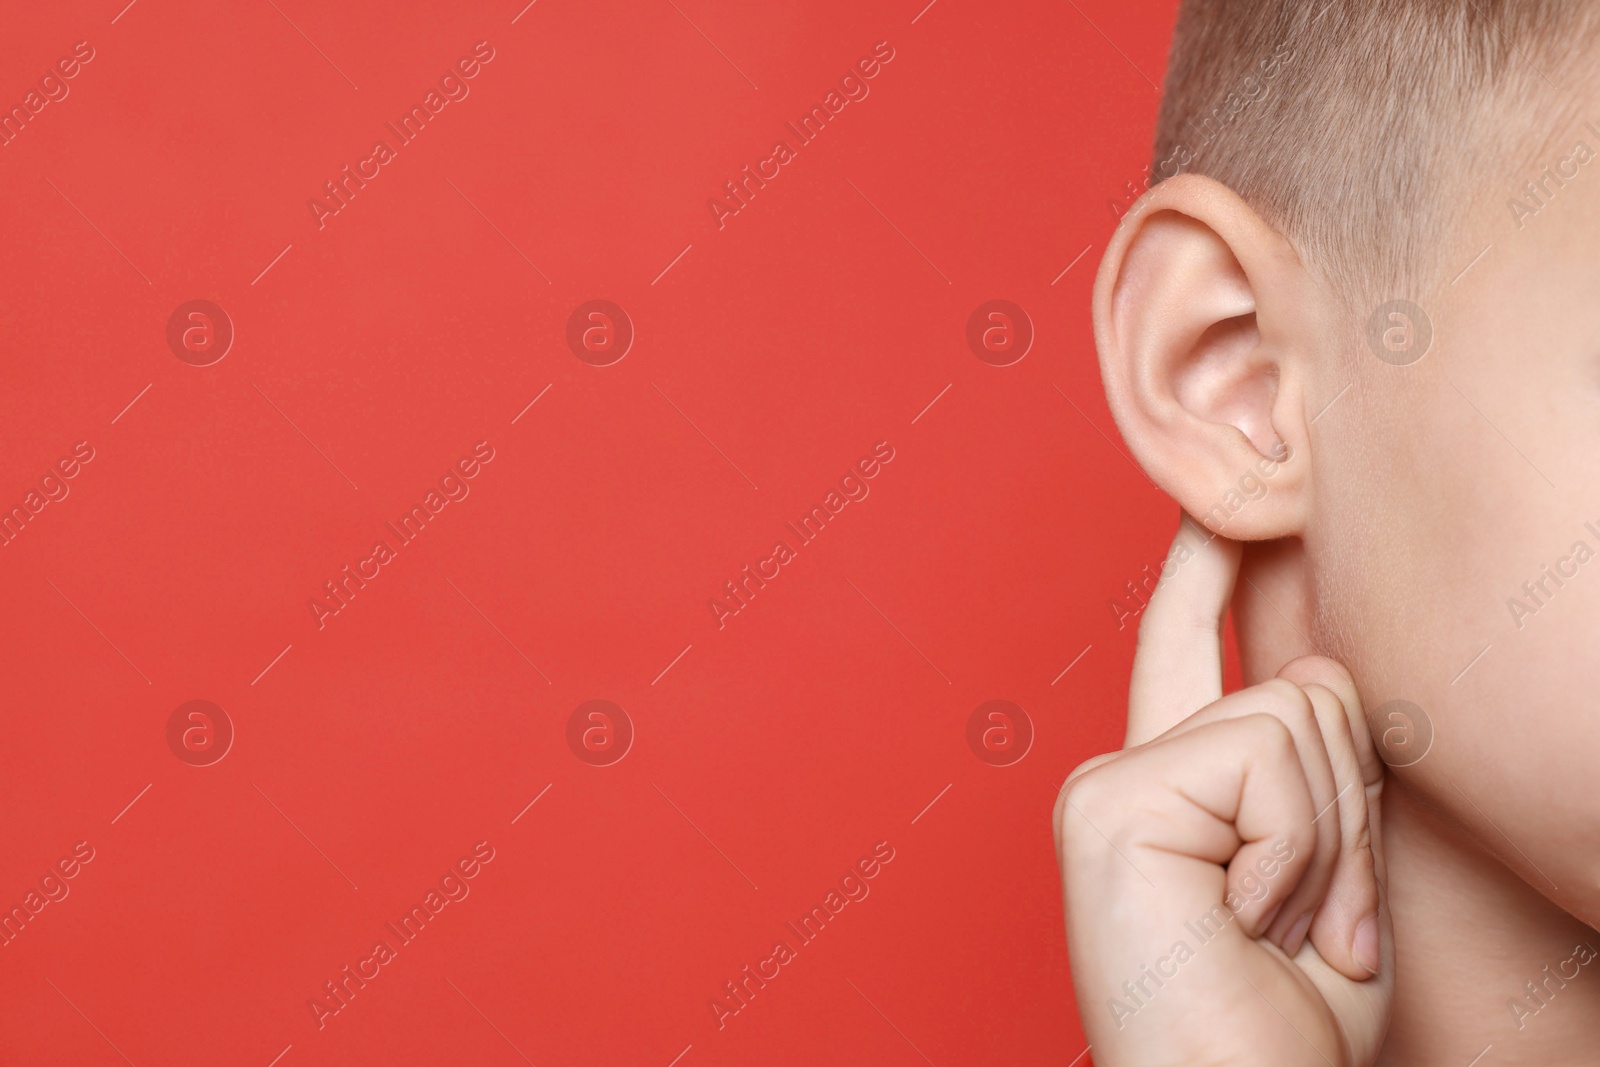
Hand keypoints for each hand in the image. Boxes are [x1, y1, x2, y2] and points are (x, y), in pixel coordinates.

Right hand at [1053, 514, 1393, 1065]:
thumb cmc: (1283, 1028)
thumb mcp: (1331, 876)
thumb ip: (1317, 769)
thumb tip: (1311, 670)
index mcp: (1165, 796)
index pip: (1184, 653)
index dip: (1200, 573)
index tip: (1215, 504)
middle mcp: (1120, 777)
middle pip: (1299, 688)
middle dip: (1351, 809)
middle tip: (1318, 923)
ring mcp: (1106, 787)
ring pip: (1291, 716)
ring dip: (1330, 843)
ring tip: (1281, 929)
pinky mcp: (1110, 803)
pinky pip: (1265, 758)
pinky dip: (1299, 850)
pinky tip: (1249, 917)